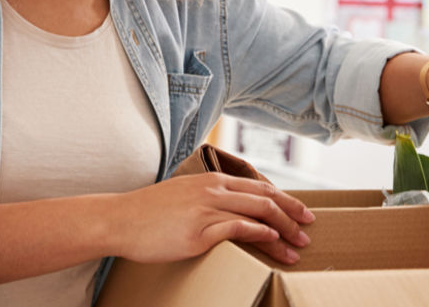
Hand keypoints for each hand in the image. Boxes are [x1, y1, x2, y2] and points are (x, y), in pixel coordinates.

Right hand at [110, 173, 314, 264]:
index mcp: (212, 180)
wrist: (120, 220)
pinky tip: (271, 242)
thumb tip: (231, 209)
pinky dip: (259, 234)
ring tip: (296, 248)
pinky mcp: (198, 232)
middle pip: (265, 198)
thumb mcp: (185, 195)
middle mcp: (213, 190)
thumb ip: (209, 198)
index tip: (302, 212)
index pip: (259, 186)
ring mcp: (206, 210)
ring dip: (282, 232)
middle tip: (308, 230)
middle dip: (292, 215)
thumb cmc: (150, 212)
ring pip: (257, 214)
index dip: (286, 199)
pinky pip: (237, 228)